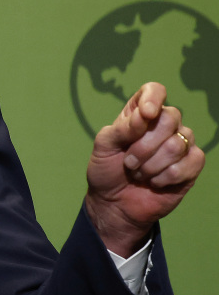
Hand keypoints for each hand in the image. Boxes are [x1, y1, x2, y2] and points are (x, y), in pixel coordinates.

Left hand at [85, 82, 203, 256]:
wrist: (114, 203)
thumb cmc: (106, 170)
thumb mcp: (103, 146)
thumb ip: (122, 127)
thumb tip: (146, 114)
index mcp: (139, 115)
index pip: (155, 91)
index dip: (153, 98)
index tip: (146, 114)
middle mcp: (163, 125)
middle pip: (170, 118)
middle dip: (144, 146)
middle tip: (129, 162)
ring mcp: (180, 144)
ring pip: (178, 143)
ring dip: (152, 165)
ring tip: (139, 173)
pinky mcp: (191, 165)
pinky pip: (192, 162)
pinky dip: (167, 176)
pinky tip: (155, 182)